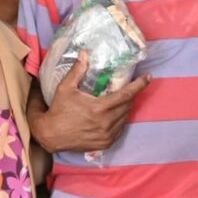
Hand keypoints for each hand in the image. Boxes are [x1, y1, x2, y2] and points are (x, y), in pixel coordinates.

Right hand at [28, 51, 151, 153]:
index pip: (126, 94)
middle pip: (127, 105)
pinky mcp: (105, 144)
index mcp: (100, 108)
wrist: (49, 136)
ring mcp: (107, 135)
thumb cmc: (58, 110)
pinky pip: (119, 129)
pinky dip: (119, 121)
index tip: (148, 77)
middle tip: (129, 87)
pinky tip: (113, 115)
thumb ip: (78, 70)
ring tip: (120, 100)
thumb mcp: (66, 88)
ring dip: (125, 108)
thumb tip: (85, 53)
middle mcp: (107, 123)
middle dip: (130, 95)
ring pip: (125, 118)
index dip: (139, 85)